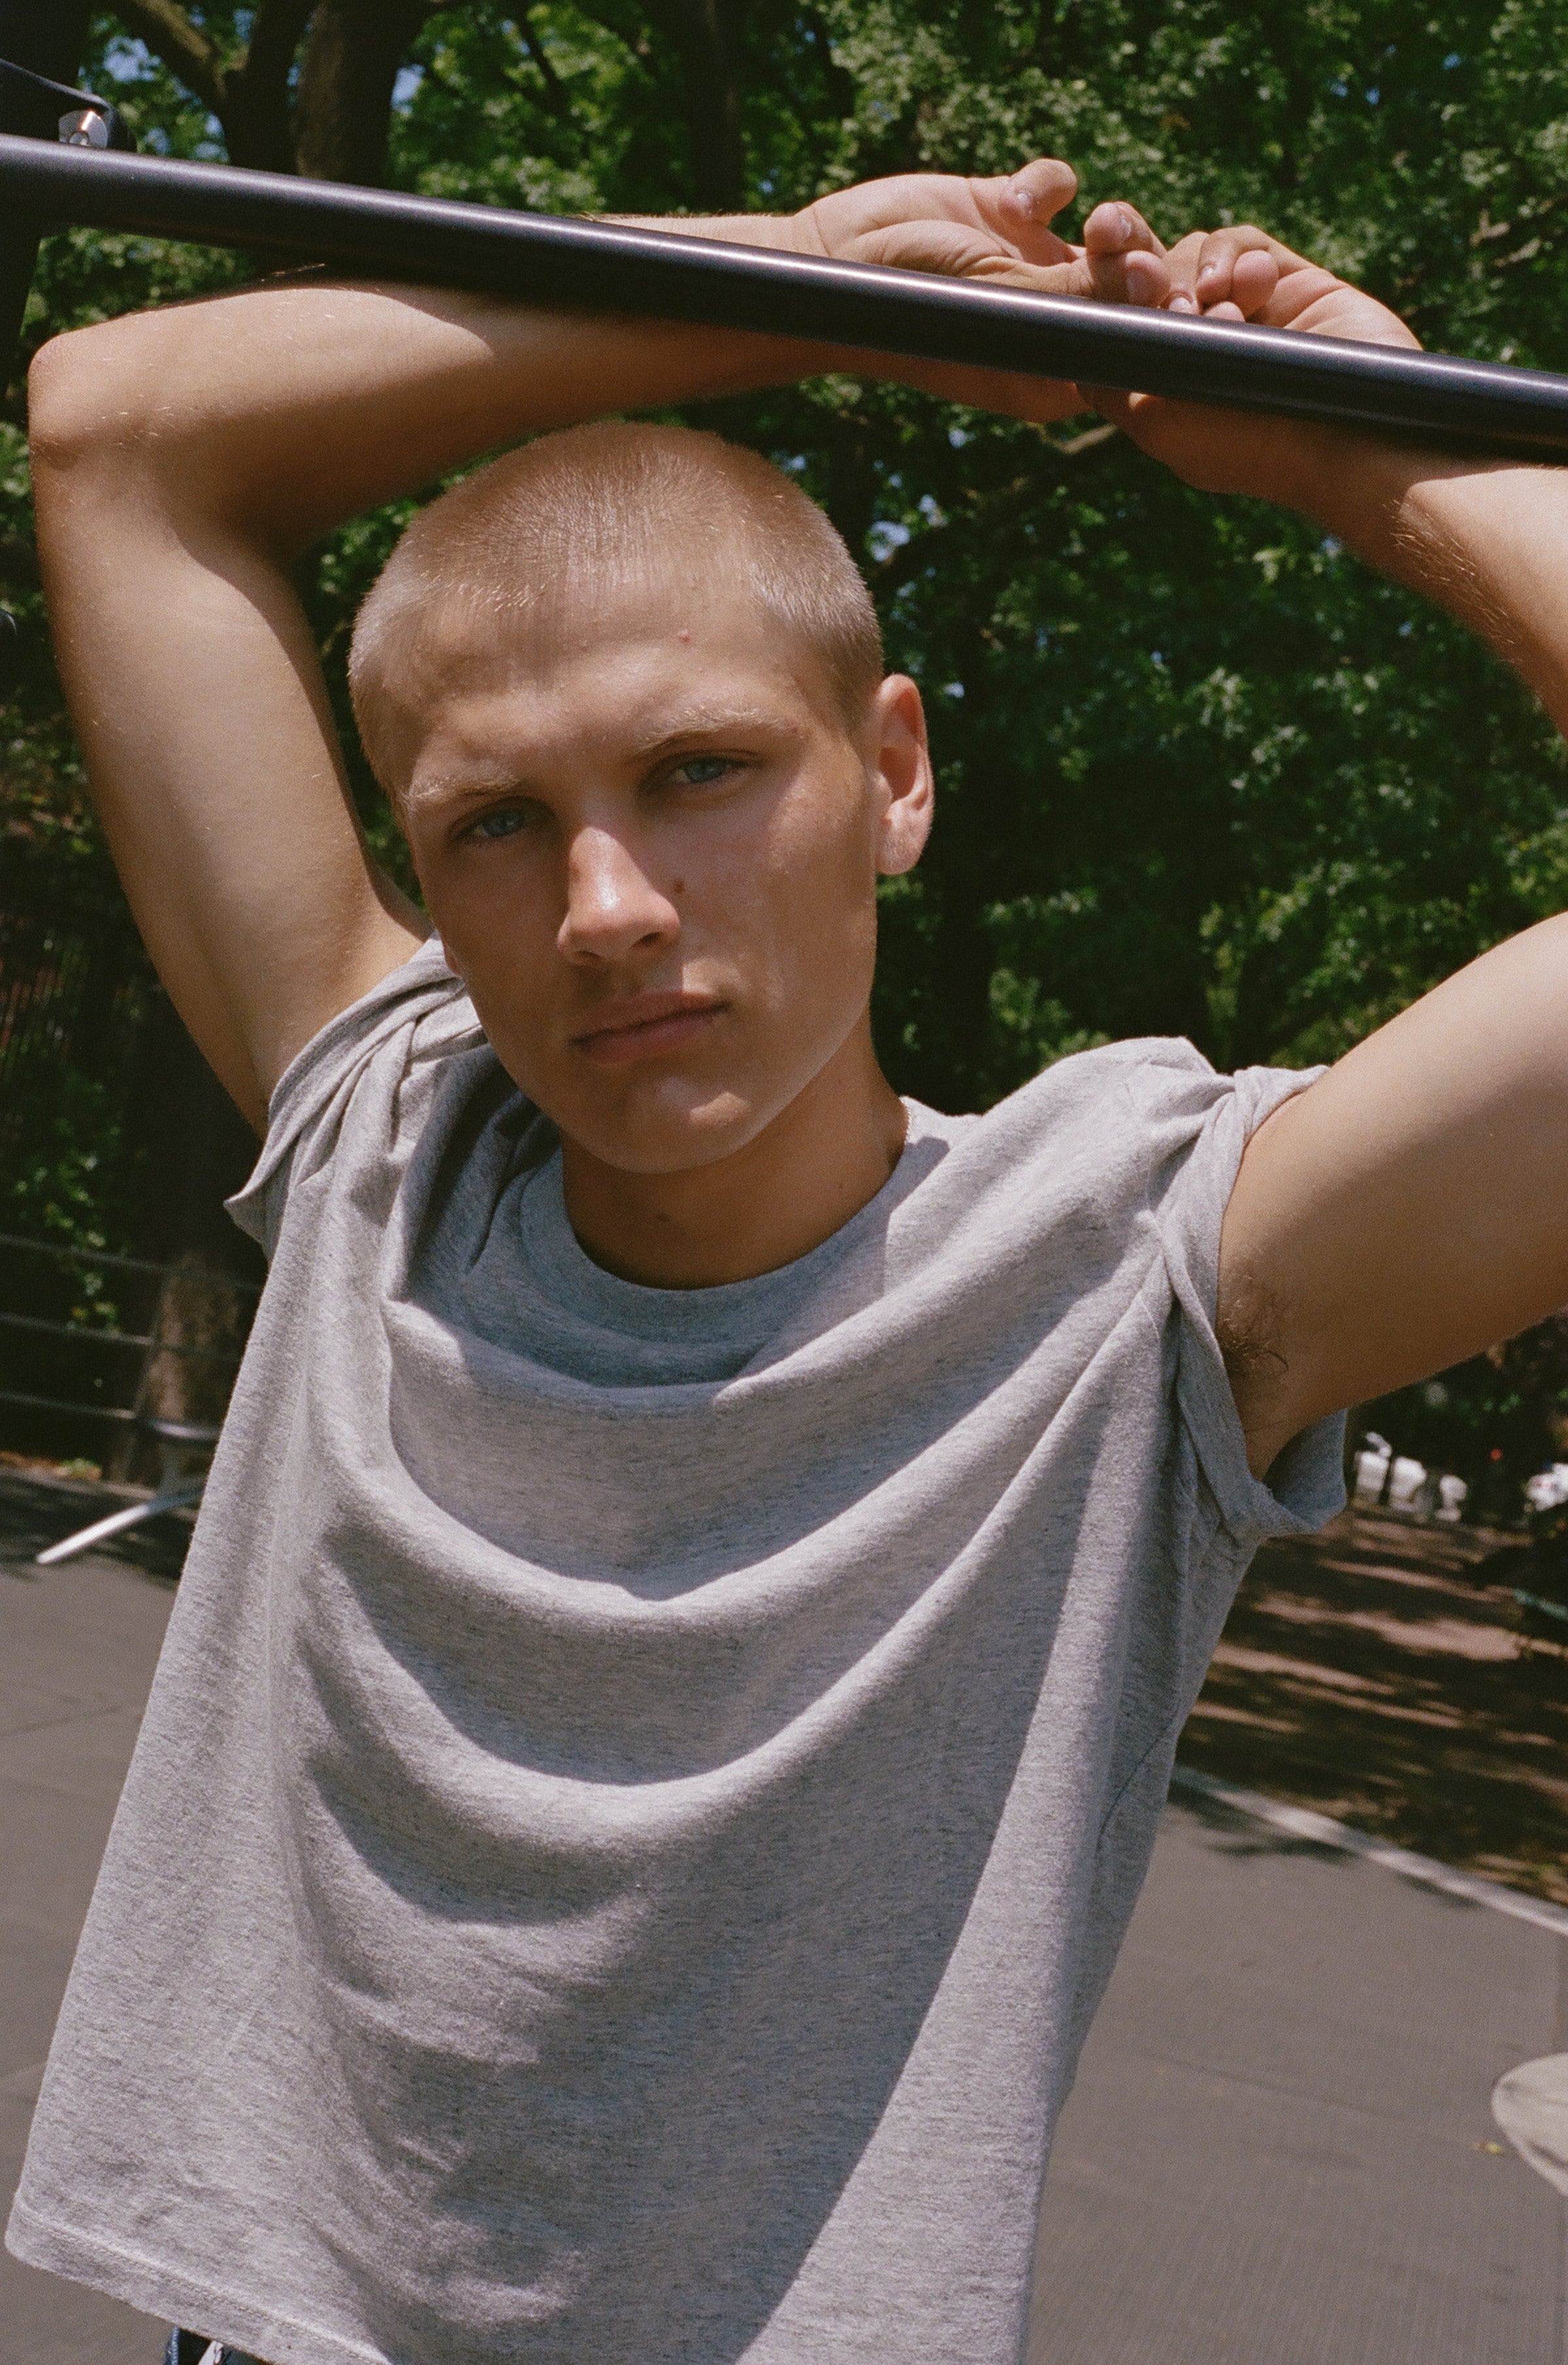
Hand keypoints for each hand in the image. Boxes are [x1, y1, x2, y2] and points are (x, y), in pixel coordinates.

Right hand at [789, 162, 1171, 420]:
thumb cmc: (906, 304)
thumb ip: (1070, 292)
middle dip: (1140, 259)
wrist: (830, 262)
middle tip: (1118, 242)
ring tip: (1098, 220)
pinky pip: (1060, 188)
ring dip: (1115, 220)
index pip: (1131, 348)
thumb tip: (1146, 279)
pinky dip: (1046, 185)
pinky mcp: (1014, 216)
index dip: (1158, 315)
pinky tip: (1012, 199)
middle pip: (1133, 288)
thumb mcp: (995, 300)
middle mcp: (1052, 322)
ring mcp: (1036, 267)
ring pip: (1111, 235)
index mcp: (1052, 373)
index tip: (1158, 288)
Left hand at [1084, 224, 1421, 506]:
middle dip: (1137, 261)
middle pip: (1145, 272)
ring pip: (1190, 251)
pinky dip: (1235, 256)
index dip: (1104, 285)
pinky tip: (1252, 287)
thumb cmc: (1245, 444)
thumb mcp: (1157, 420)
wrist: (1345, 441)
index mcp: (1160, 378)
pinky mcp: (1286, 282)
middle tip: (1138, 263)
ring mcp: (1242, 308)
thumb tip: (1075, 333)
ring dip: (1195, 271)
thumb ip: (1110, 378)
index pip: (1113, 315)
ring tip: (1225, 312)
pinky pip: (1241, 242)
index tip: (1107, 270)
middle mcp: (1195, 341)